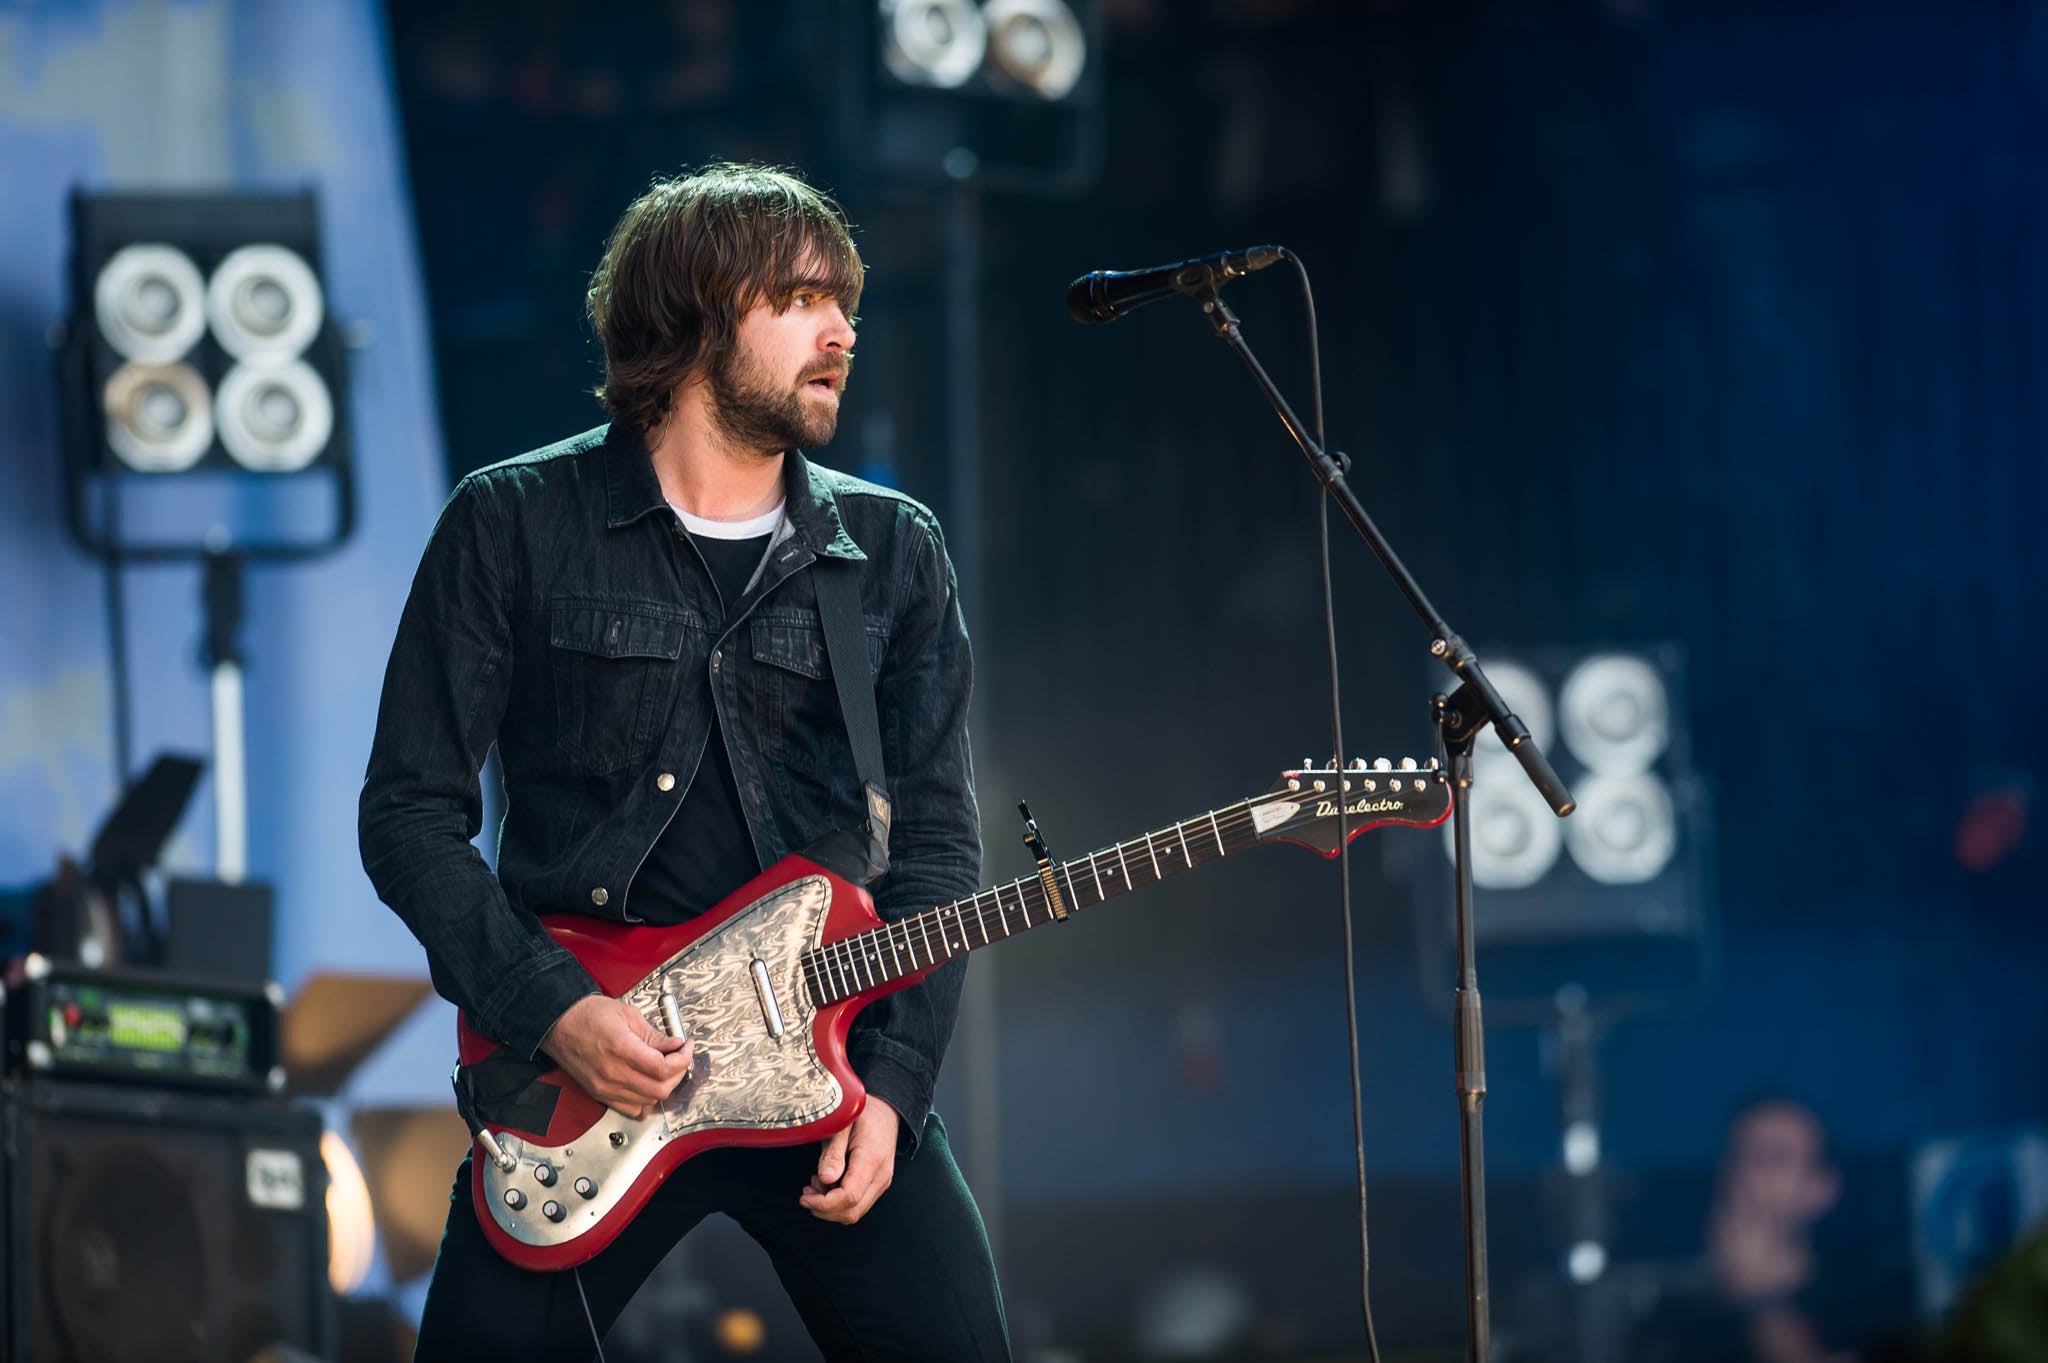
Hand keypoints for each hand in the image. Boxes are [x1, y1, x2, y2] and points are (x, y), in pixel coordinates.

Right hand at [539, 995, 692, 1119]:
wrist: (559, 1024)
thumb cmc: (587, 1015)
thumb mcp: (627, 1015)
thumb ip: (654, 1035)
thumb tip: (676, 1044)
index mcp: (621, 1049)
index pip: (664, 1068)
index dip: (683, 1058)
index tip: (686, 1046)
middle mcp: (612, 1073)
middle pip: (660, 1089)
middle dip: (678, 1073)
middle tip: (679, 1057)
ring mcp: (605, 1087)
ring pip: (649, 1101)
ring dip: (664, 1086)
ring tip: (665, 1068)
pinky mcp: (600, 1094)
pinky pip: (631, 1109)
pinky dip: (646, 1100)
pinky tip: (649, 1084)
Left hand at [800, 1097, 899, 1224]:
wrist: (885, 1111)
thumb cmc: (863, 1114)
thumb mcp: (842, 1125)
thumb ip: (833, 1152)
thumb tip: (825, 1178)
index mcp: (871, 1159)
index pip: (849, 1196)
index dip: (824, 1203)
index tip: (806, 1198)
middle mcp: (880, 1176)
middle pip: (852, 1211)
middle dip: (824, 1209)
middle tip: (807, 1193)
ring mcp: (881, 1182)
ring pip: (854, 1213)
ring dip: (830, 1207)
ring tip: (815, 1185)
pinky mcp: (877, 1185)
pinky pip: (858, 1204)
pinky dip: (839, 1202)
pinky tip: (828, 1184)